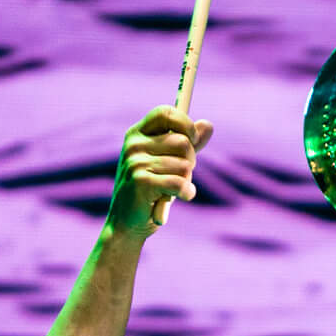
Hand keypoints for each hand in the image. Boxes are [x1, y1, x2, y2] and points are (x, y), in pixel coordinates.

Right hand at [108, 106, 211, 236]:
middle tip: (182, 175)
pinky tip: (182, 197)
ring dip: (187, 180)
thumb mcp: (170, 163)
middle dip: (191, 161)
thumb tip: (208, 124)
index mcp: (137, 134)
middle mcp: (133, 144)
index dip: (185, 123)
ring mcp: (135, 162)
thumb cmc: (151, 191)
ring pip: (184, 165)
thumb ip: (189, 143)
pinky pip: (179, 182)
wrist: (127, 223)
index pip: (165, 112)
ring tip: (173, 190)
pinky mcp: (141, 182)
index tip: (194, 139)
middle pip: (183, 142)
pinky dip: (186, 192)